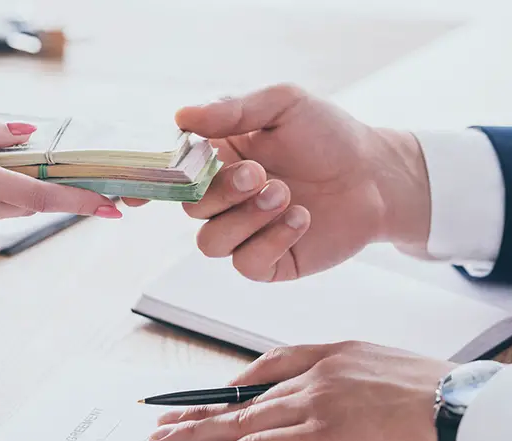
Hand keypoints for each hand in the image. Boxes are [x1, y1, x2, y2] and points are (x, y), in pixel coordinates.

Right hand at [127, 84, 430, 281]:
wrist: (377, 175)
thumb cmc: (329, 135)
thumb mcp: (284, 104)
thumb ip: (232, 110)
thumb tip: (180, 117)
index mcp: (218, 162)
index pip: (171, 177)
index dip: (147, 186)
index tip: (134, 194)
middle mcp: (224, 201)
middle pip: (190, 211)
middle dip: (223, 193)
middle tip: (263, 174)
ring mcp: (244, 234)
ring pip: (210, 243)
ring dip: (247, 218)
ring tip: (287, 195)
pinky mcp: (268, 263)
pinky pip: (246, 264)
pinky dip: (272, 240)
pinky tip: (302, 219)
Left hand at [149, 342, 453, 440]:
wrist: (463, 410)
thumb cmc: (436, 396)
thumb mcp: (386, 372)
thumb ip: (349, 382)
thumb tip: (334, 405)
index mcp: (332, 354)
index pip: (267, 366)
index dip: (232, 383)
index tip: (212, 392)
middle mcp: (313, 375)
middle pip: (242, 396)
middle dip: (200, 409)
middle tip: (166, 417)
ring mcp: (311, 404)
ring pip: (237, 421)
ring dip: (194, 434)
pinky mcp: (316, 438)